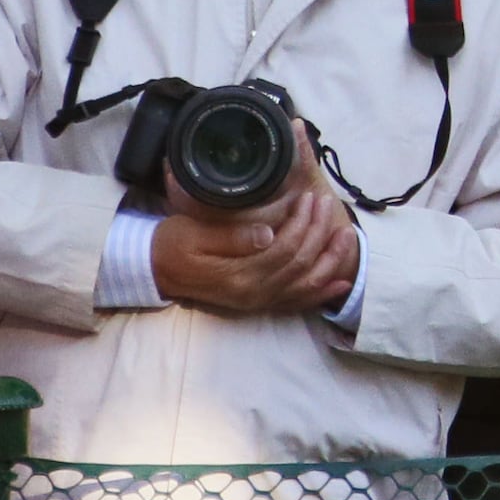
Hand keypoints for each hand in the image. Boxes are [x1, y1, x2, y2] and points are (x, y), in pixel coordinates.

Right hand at [152, 188, 359, 316]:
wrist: (154, 271)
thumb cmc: (171, 245)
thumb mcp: (194, 233)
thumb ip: (232, 236)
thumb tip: (267, 233)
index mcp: (237, 276)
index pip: (283, 250)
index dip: (301, 224)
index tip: (308, 197)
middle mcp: (252, 294)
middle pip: (300, 266)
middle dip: (318, 233)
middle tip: (326, 203)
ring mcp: (257, 302)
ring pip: (305, 286)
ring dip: (329, 260)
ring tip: (345, 235)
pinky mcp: (258, 303)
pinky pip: (297, 302)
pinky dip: (321, 292)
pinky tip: (340, 282)